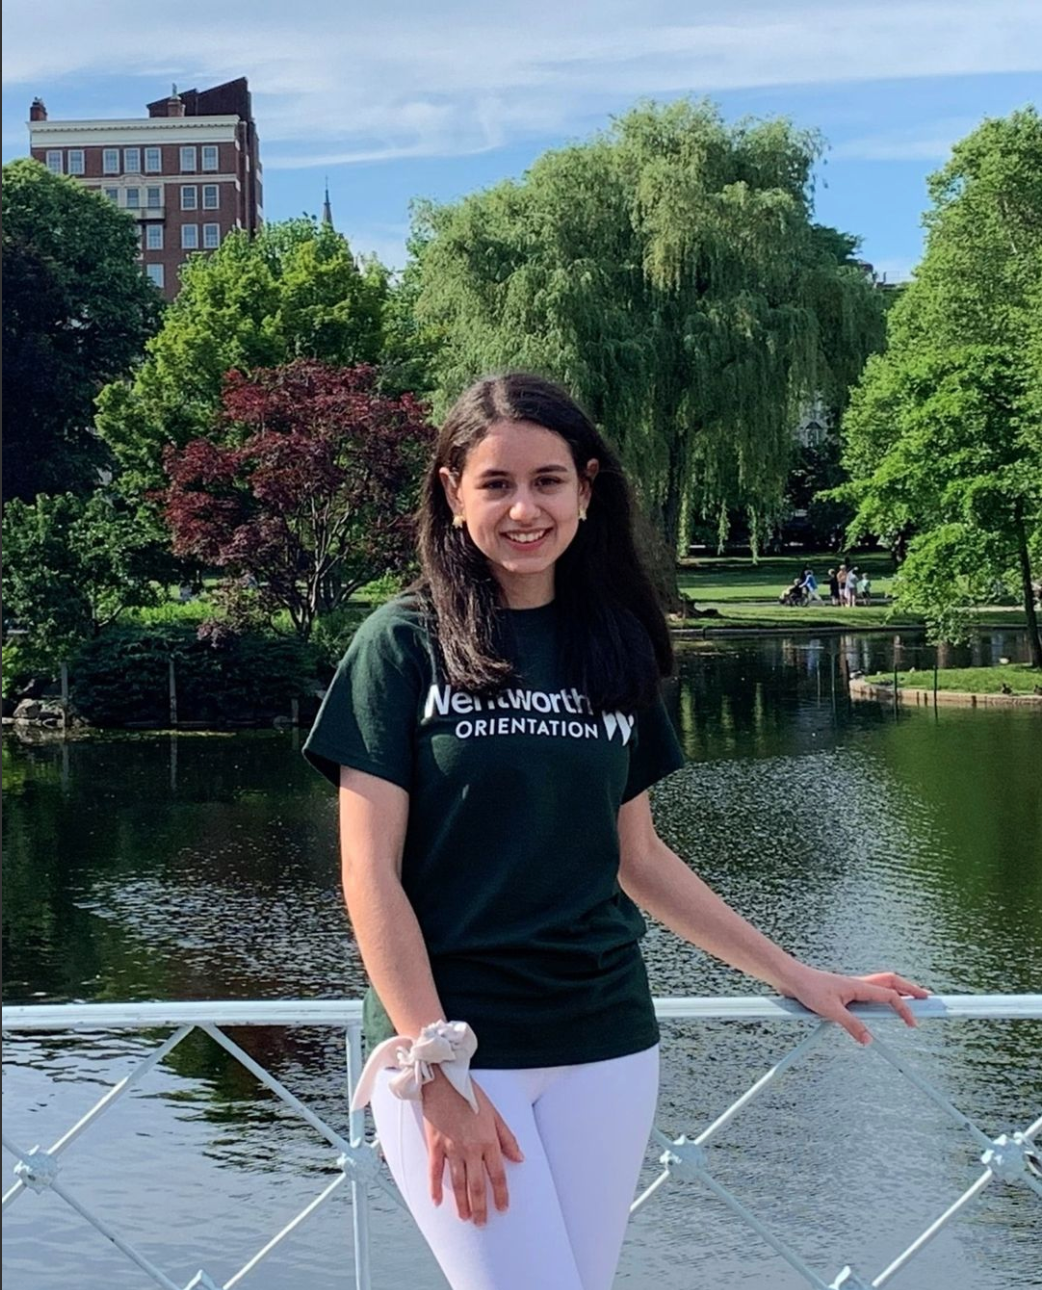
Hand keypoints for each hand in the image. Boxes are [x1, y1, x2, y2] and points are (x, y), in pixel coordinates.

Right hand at [421, 1071, 523, 1224]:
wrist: (444, 1080)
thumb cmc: (470, 1094)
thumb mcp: (495, 1113)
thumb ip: (507, 1138)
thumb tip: (519, 1158)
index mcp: (488, 1140)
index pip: (497, 1174)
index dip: (501, 1194)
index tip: (503, 1209)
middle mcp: (471, 1148)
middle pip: (477, 1184)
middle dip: (481, 1206)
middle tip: (482, 1223)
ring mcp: (452, 1148)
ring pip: (458, 1182)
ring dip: (462, 1203)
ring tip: (465, 1218)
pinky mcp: (435, 1145)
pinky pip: (435, 1171)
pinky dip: (435, 1188)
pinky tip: (437, 1202)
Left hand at [783, 967, 929, 1045]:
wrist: (791, 978)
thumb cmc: (808, 989)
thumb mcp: (830, 1011)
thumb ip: (851, 1025)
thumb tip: (869, 1041)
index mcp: (859, 986)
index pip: (890, 996)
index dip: (905, 1009)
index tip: (914, 1024)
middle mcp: (858, 984)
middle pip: (892, 981)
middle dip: (911, 988)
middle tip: (927, 997)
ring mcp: (852, 987)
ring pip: (882, 984)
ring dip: (899, 989)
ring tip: (912, 997)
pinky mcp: (844, 992)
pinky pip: (870, 991)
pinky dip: (883, 994)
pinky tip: (882, 1003)